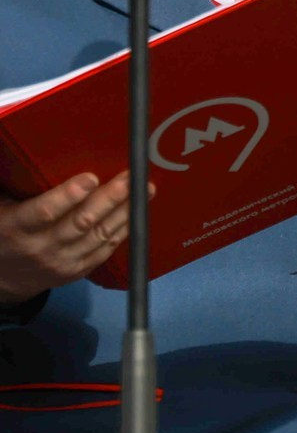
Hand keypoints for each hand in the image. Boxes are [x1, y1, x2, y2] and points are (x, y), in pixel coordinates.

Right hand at [0, 172, 135, 303]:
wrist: (3, 278)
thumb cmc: (3, 231)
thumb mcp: (1, 208)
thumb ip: (18, 189)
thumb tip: (37, 153)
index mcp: (16, 228)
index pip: (44, 212)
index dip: (68, 195)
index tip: (90, 177)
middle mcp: (41, 248)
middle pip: (82, 222)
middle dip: (109, 198)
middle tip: (130, 178)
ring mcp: (62, 262)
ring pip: (99, 235)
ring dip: (125, 211)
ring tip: (145, 190)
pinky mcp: (78, 271)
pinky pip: (105, 249)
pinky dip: (123, 230)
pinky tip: (136, 212)